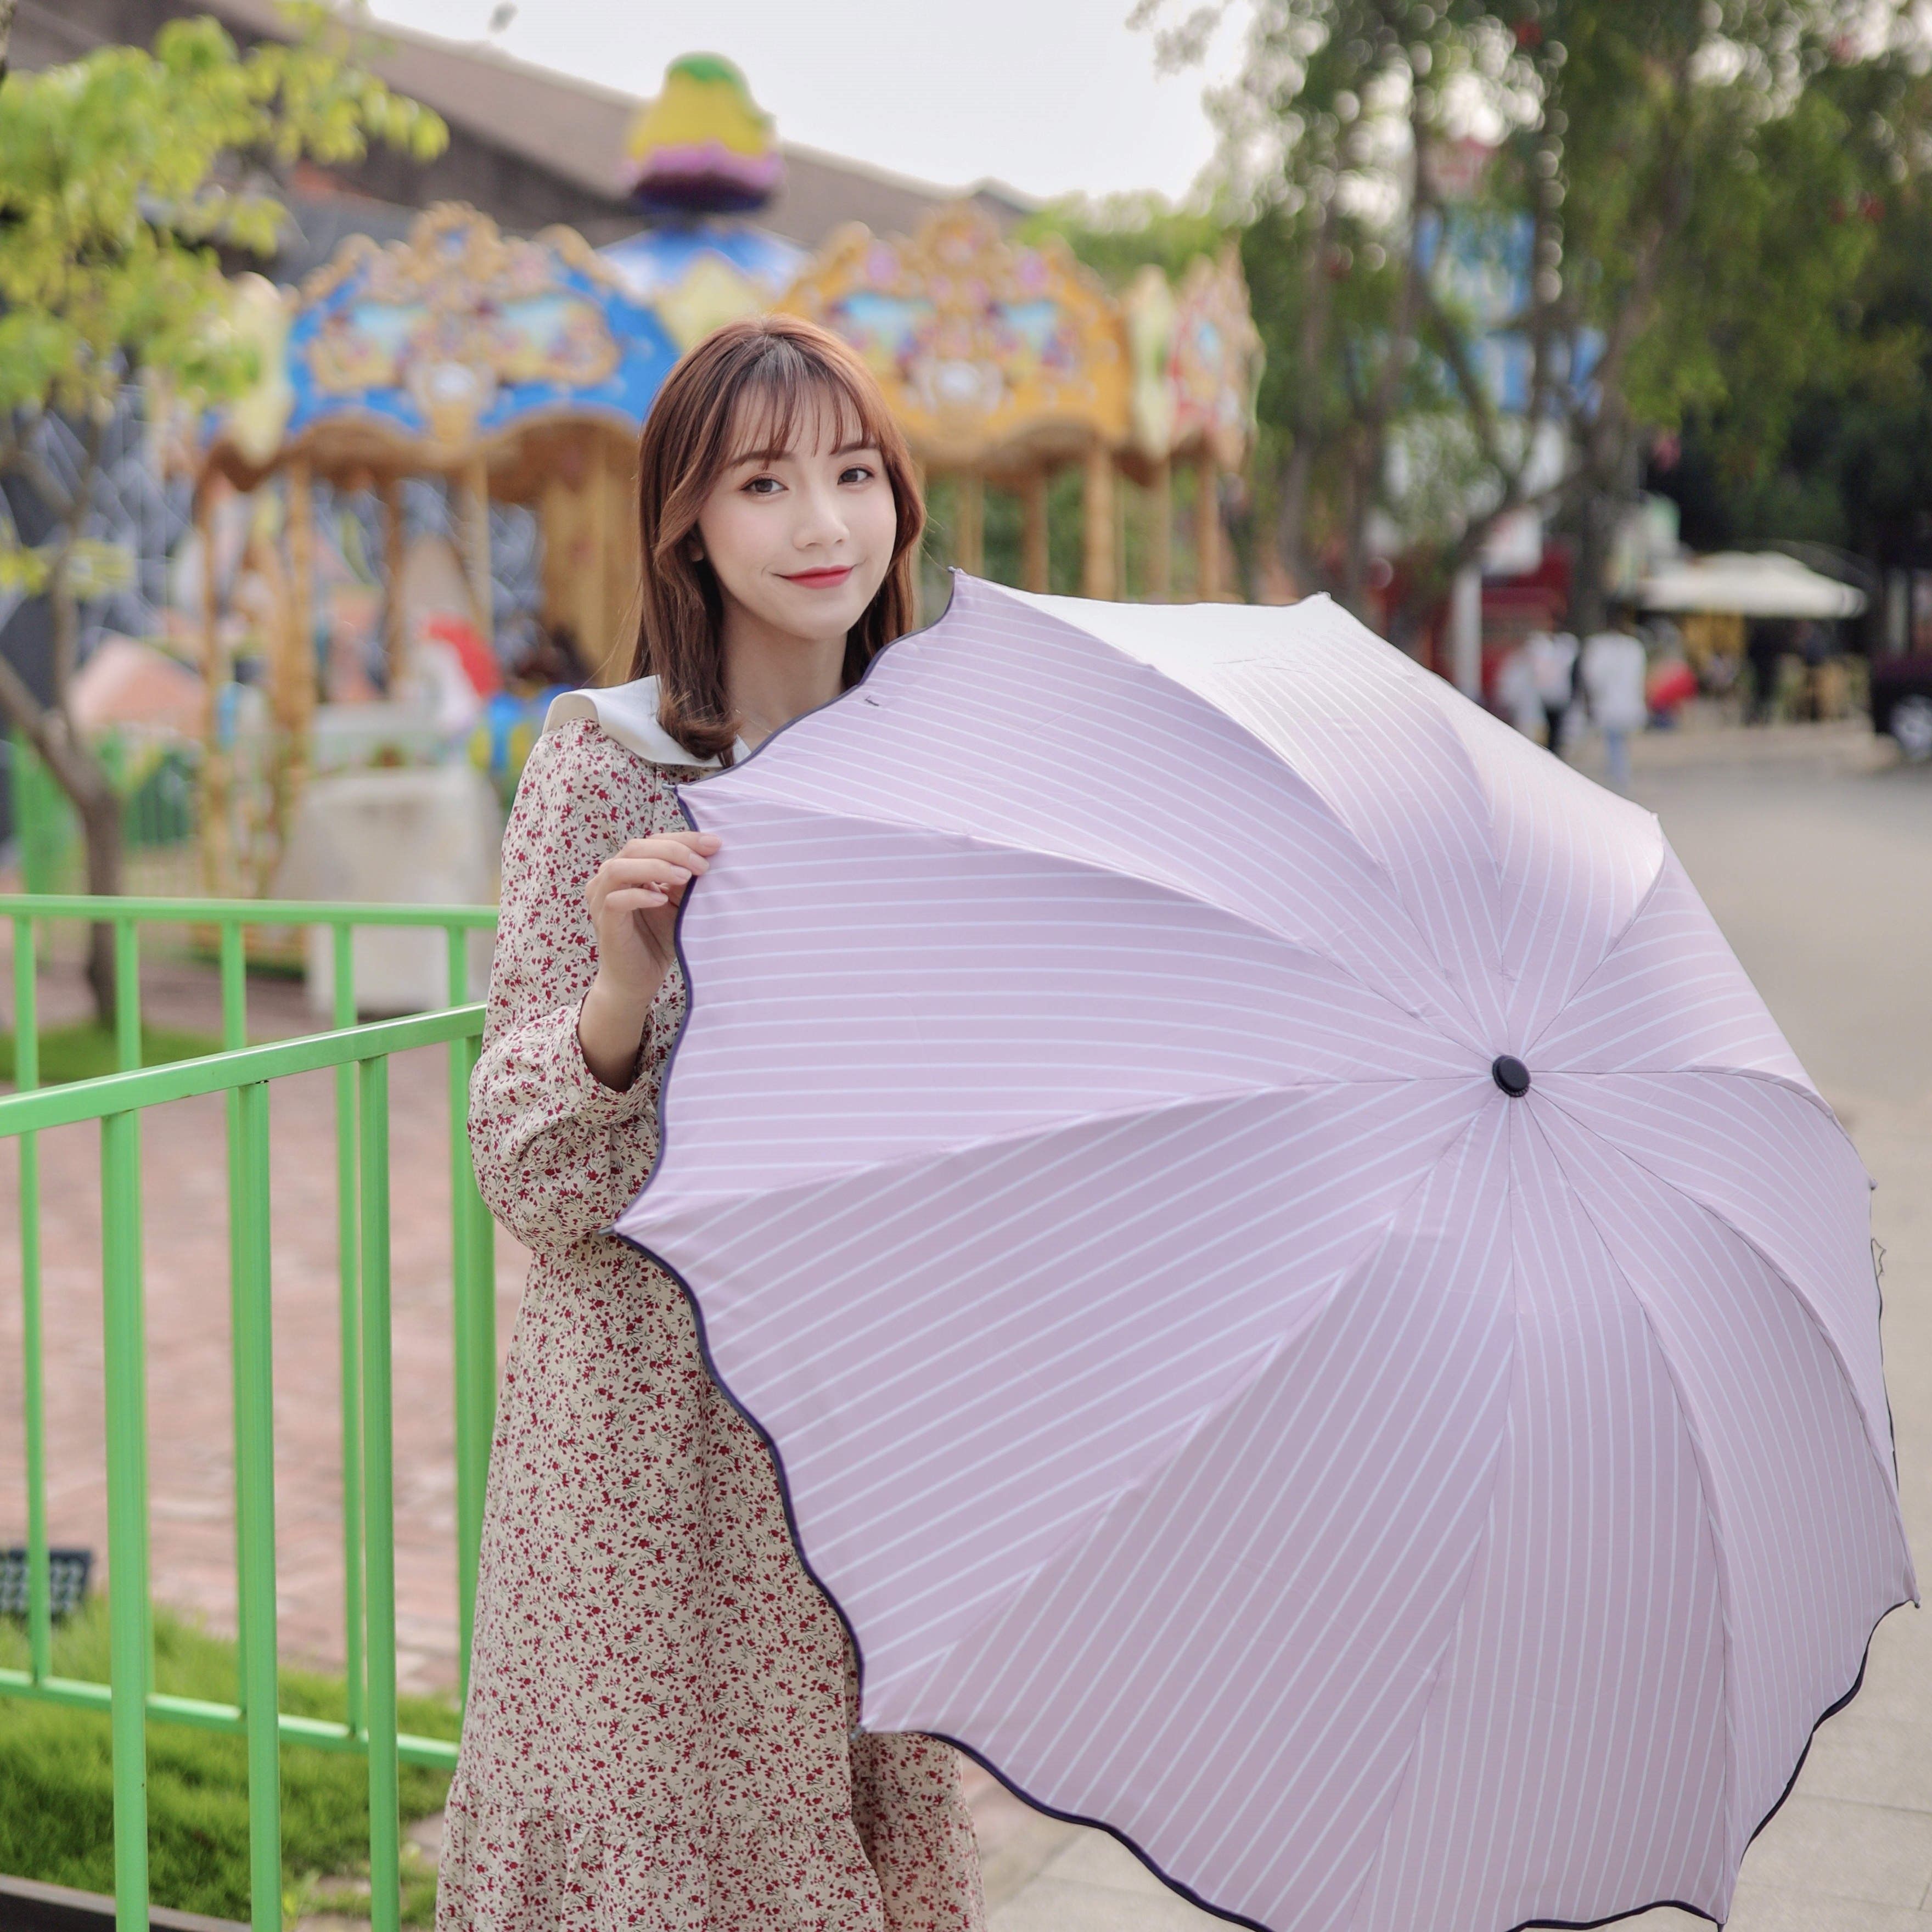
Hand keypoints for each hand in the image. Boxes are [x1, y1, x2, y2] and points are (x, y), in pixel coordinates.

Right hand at [578, 828, 720, 1088]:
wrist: (638, 981)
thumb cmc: (658, 940)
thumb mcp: (678, 905)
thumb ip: (686, 881)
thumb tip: (710, 855)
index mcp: (629, 868)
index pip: (654, 841)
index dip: (684, 839)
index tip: (715, 844)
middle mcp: (610, 878)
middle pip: (637, 847)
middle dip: (674, 851)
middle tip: (703, 865)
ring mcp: (602, 899)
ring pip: (619, 868)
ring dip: (655, 867)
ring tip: (685, 878)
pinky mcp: (604, 922)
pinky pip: (616, 900)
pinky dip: (639, 895)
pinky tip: (661, 900)